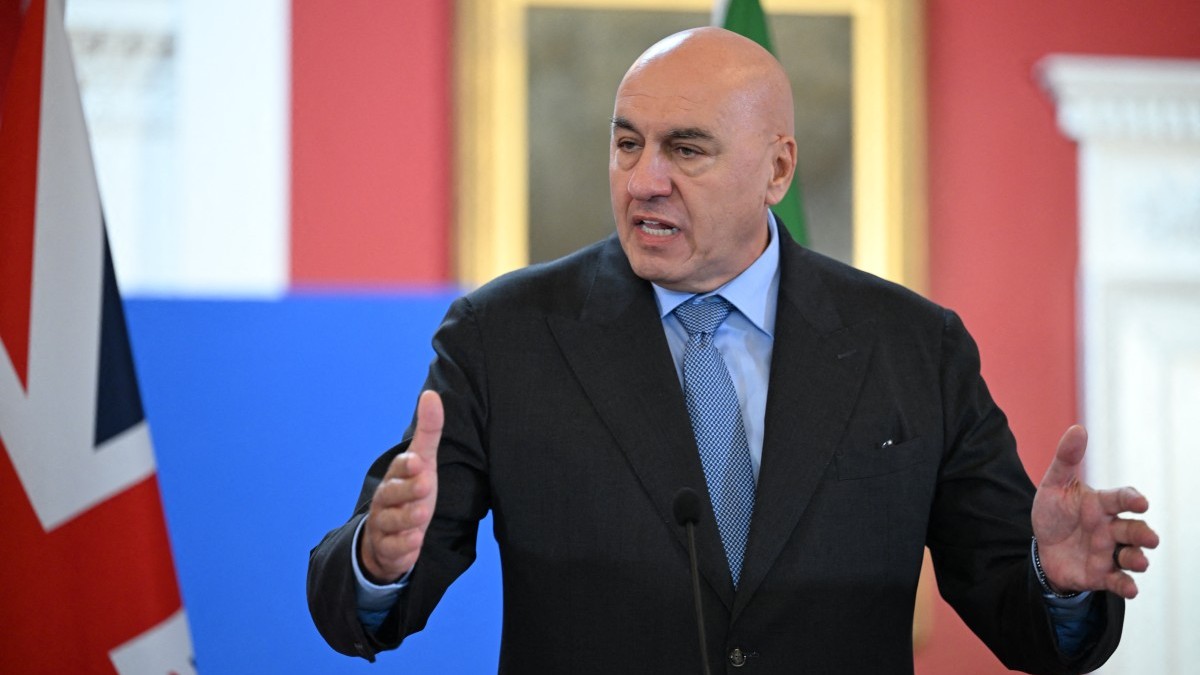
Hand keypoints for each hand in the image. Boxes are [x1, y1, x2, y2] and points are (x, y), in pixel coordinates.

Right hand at [360, 390, 442, 582]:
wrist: (390, 532)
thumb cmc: (411, 490)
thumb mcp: (424, 461)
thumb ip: (429, 431)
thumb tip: (431, 394)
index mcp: (396, 476)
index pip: (399, 468)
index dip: (407, 465)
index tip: (419, 461)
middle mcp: (386, 499)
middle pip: (391, 494)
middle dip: (407, 490)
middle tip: (426, 486)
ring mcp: (385, 524)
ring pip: (391, 522)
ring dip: (406, 520)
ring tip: (422, 518)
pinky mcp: (388, 548)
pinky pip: (392, 549)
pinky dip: (403, 548)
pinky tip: (415, 543)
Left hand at [1032, 425, 1158, 598]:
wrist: (1042, 547)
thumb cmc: (1054, 513)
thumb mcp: (1053, 486)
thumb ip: (1066, 459)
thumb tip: (1078, 429)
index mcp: (1101, 504)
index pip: (1122, 499)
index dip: (1132, 499)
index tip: (1139, 502)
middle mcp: (1110, 528)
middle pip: (1134, 529)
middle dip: (1144, 533)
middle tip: (1150, 537)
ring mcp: (1108, 552)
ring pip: (1132, 556)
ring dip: (1139, 559)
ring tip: (1139, 561)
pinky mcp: (1101, 574)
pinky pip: (1118, 581)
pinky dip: (1126, 585)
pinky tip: (1131, 588)